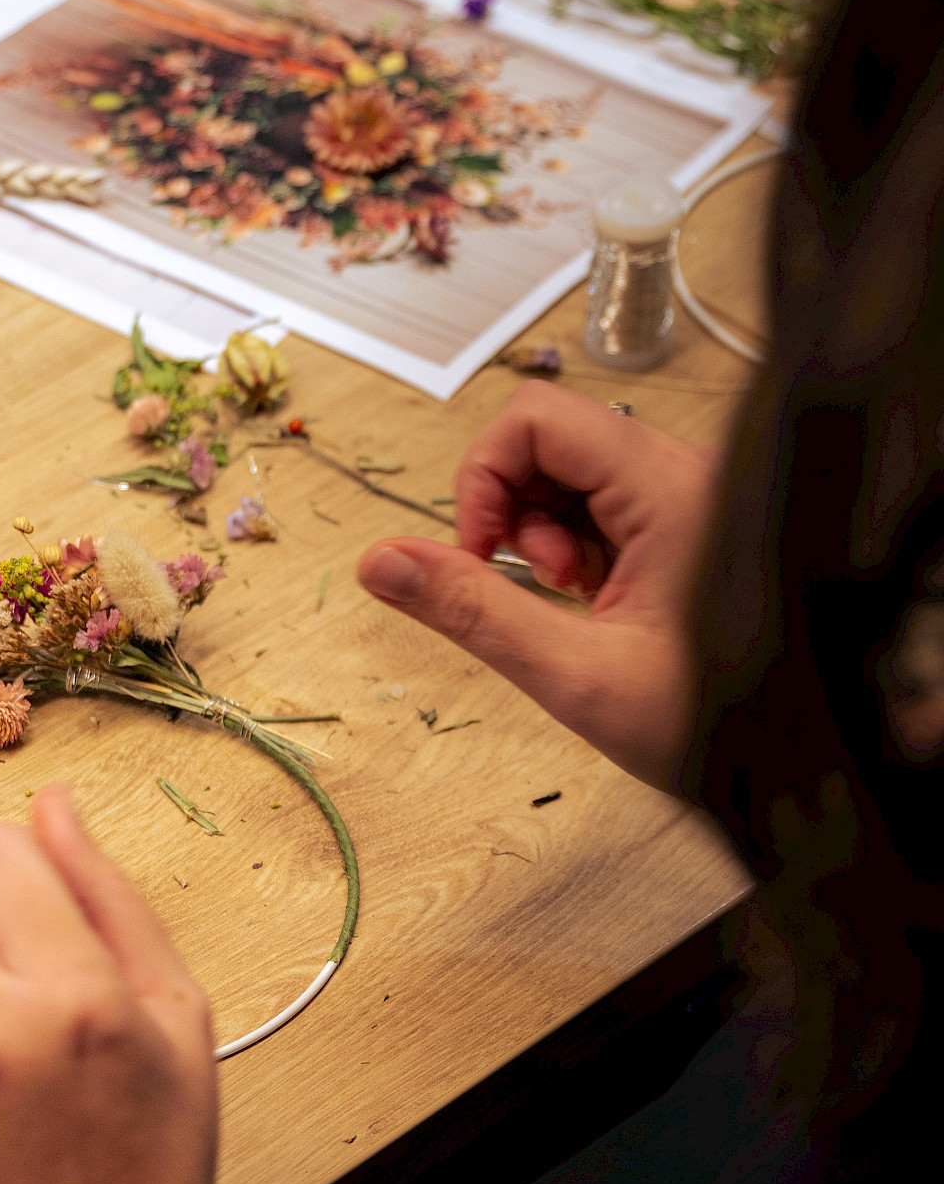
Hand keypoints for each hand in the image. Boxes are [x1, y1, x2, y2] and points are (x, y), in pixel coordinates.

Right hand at [357, 382, 716, 785]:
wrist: (804, 764)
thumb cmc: (719, 725)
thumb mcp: (575, 674)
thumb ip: (471, 611)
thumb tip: (380, 562)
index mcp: (671, 491)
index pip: (537, 419)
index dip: (483, 477)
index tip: (476, 554)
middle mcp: (685, 475)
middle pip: (549, 440)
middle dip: (513, 511)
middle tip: (536, 586)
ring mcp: (690, 497)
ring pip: (571, 474)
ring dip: (542, 533)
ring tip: (572, 599)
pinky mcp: (688, 523)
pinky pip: (603, 505)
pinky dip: (576, 548)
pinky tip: (596, 601)